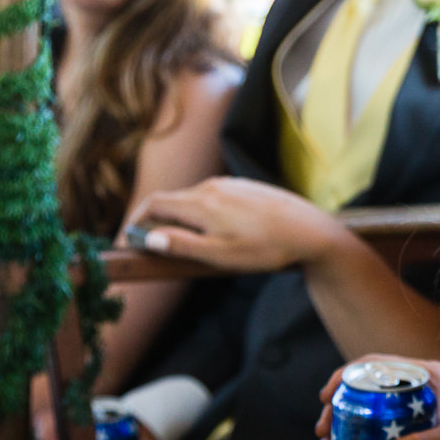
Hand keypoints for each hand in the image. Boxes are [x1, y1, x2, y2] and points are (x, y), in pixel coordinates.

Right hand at [126, 177, 349, 271]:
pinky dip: (199, 212)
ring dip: (178, 217)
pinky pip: (212, 196)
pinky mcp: (245, 186)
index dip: (135, 220)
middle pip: (171, 199)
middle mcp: (212, 186)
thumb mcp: (221, 256)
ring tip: (181, 243)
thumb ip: (182, 245)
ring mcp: (230, 184)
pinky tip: (212, 231)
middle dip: (154, 220)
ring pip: (192, 198)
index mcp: (202, 203)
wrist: (312, 231)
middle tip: (148, 246)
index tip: (127, 241)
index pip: (155, 203)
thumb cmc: (267, 249)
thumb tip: (148, 237)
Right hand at [315, 355, 439, 439]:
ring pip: (367, 417)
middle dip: (336, 415)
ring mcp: (413, 410)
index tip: (325, 397)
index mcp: (427, 375)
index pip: (376, 364)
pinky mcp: (413, 431)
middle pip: (365, 393)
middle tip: (322, 439)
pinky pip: (379, 436)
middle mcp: (417, 388)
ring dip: (342, 437)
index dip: (346, 376)